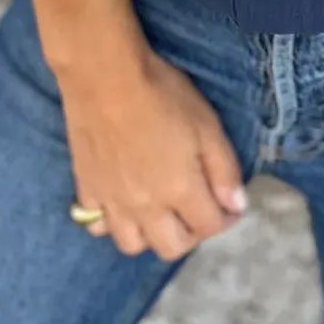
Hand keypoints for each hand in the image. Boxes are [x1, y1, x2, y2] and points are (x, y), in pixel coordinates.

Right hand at [58, 43, 247, 258]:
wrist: (104, 76)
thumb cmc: (162, 94)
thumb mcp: (207, 125)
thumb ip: (225, 170)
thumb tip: (236, 206)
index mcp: (179, 190)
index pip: (209, 227)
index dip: (226, 218)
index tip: (229, 205)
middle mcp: (145, 207)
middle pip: (171, 247)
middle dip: (192, 234)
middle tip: (197, 209)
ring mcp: (111, 202)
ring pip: (132, 245)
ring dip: (151, 235)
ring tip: (159, 210)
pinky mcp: (86, 189)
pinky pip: (97, 225)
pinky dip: (112, 222)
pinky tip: (121, 200)